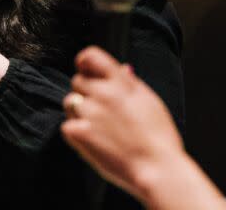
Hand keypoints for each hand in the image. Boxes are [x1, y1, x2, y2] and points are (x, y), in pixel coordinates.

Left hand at [60, 46, 186, 200]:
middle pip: (77, 80)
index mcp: (121, 83)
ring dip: (78, 112)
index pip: (91, 56)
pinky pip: (67, 125)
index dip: (84, 62)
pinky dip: (76, 133)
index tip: (86, 70)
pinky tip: (94, 141)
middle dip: (85, 92)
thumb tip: (122, 68)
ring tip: (98, 128)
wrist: (158, 169)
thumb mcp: (150, 101)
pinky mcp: (79, 132)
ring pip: (70, 102)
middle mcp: (103, 93)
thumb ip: (131, 83)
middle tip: (101, 111)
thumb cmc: (159, 139)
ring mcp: (90, 112)